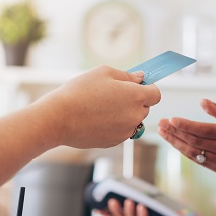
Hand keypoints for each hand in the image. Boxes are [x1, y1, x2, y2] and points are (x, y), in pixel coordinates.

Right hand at [39, 66, 160, 147]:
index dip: (148, 88)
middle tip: (113, 94)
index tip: (136, 86)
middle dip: (135, 101)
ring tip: (102, 107)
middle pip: (145, 108)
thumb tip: (141, 79)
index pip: (156, 94)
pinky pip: (121, 131)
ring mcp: (126, 131)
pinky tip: (96, 118)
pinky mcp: (115, 142)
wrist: (59, 118)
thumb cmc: (79, 92)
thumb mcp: (103, 73)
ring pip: (133, 121)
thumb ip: (127, 76)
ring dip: (124, 114)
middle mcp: (135, 116)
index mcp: (136, 96)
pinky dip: (114, 125)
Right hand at [100, 198, 193, 215]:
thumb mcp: (157, 203)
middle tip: (110, 201)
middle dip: (115, 211)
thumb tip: (134, 187)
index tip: (95, 209)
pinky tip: (141, 206)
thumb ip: (146, 198)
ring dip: (129, 212)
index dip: (107, 214)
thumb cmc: (172, 212)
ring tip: (127, 201)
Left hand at [158, 99, 215, 179]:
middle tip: (162, 123)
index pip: (206, 130)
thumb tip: (201, 101)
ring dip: (175, 141)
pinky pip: (195, 158)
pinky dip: (182, 149)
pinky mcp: (215, 169)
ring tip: (162, 131)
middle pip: (196, 141)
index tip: (172, 119)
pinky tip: (172, 140)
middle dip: (176, 132)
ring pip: (193, 152)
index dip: (187, 125)